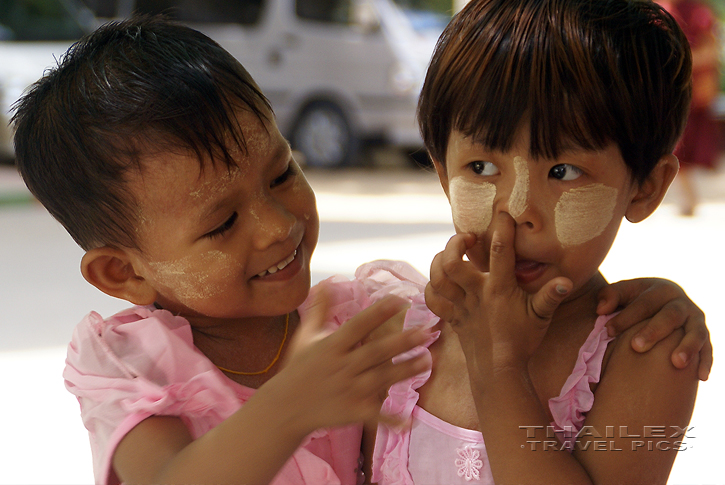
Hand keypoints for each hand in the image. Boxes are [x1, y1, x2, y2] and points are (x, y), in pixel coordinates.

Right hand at [277, 287, 431, 431]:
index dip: (379, 313)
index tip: (400, 301)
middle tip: (427, 332)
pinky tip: (409, 420)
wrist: (284, 408)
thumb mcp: (307, 336)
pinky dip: (390, 420)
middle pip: (376, 352)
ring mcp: (348, 391)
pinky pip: (374, 415)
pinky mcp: (352, 412)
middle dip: (402, 342)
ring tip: (427, 360)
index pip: (358, 325)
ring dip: (405, 370)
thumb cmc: (298, 368)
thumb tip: (326, 282)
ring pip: (382, 379)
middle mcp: (342, 367)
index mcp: (332, 346)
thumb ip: (321, 310)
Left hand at [425, 212, 571, 369]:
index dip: (502, 228)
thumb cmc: (522, 342)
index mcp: (500, 289)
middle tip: (468, 238)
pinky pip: (433, 299)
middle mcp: (476, 294)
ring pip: (438, 277)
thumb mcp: (541, 317)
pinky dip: (432, 287)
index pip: (500, 251)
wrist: (499, 372)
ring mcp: (461, 306)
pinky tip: (441, 280)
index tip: (503, 214)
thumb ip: (551, 296)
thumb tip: (566, 280)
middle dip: (455, 243)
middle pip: (452, 262)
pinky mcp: (452, 317)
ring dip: (439, 260)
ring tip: (451, 253)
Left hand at [597, 278, 711, 379]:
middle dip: (653, 331)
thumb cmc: (633, 301)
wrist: (660, 303)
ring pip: (695, 332)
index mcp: (659, 289)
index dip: (626, 317)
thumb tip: (601, 309)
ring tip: (676, 363)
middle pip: (670, 316)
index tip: (608, 331)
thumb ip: (609, 296)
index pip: (643, 303)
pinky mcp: (703, 336)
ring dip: (687, 347)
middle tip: (636, 347)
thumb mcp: (621, 293)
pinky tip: (701, 377)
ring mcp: (695, 319)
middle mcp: (681, 303)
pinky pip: (708, 349)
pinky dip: (706, 361)